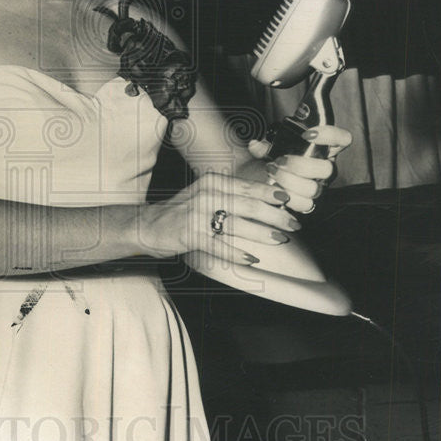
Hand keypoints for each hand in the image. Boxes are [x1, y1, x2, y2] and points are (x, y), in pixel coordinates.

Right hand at [140, 170, 301, 264]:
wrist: (146, 225)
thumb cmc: (181, 212)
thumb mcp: (205, 194)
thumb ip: (230, 195)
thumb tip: (265, 202)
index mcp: (213, 182)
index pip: (248, 186)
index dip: (272, 193)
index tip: (291, 200)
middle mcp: (206, 195)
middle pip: (248, 204)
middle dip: (275, 214)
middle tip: (294, 223)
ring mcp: (197, 215)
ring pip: (237, 224)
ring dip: (262, 233)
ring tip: (280, 239)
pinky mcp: (190, 235)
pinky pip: (219, 246)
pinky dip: (236, 253)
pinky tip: (252, 259)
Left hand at [247, 124, 352, 213]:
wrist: (267, 177)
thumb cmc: (275, 157)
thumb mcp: (270, 147)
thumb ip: (264, 145)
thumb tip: (255, 145)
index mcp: (323, 149)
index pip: (342, 139)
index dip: (330, 136)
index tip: (308, 134)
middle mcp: (324, 168)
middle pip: (327, 169)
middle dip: (300, 165)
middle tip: (280, 160)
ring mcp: (317, 185)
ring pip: (313, 189)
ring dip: (289, 181)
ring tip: (272, 172)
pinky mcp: (307, 201)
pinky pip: (304, 204)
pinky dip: (287, 198)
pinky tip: (275, 189)